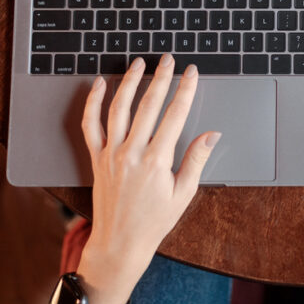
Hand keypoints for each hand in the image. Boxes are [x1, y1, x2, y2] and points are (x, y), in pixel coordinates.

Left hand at [76, 54, 220, 303]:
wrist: (119, 244)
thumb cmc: (154, 222)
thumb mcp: (183, 194)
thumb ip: (196, 161)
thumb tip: (212, 135)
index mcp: (156, 162)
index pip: (174, 116)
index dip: (185, 90)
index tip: (191, 72)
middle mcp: (131, 153)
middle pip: (147, 105)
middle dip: (161, 78)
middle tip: (168, 59)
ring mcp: (111, 154)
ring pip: (118, 109)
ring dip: (129, 82)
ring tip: (139, 63)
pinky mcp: (96, 158)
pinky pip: (90, 125)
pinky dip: (93, 102)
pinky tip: (100, 84)